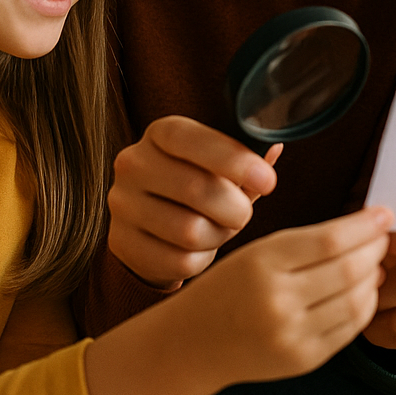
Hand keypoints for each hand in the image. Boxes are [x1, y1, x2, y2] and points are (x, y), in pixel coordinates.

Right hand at [83, 207, 392, 394]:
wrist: (195, 344)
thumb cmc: (229, 287)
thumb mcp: (257, 251)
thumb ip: (307, 242)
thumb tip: (367, 233)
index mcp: (262, 263)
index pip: (330, 240)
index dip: (365, 226)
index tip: (384, 214)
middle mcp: (278, 301)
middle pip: (349, 270)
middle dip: (375, 250)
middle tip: (384, 237)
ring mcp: (292, 335)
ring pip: (356, 301)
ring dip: (374, 278)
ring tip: (375, 263)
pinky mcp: (303, 360)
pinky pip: (349, 330)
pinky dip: (364, 307)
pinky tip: (363, 292)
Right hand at [106, 115, 281, 286]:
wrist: (150, 223)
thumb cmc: (196, 184)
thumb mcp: (219, 164)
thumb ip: (247, 157)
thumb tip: (274, 145)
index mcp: (160, 133)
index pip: (192, 139)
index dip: (234, 160)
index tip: (268, 182)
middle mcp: (133, 163)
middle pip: (196, 189)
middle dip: (235, 208)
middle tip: (243, 213)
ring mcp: (122, 204)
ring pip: (189, 231)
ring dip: (218, 235)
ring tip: (221, 228)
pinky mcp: (121, 243)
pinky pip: (178, 261)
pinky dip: (202, 260)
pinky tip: (201, 248)